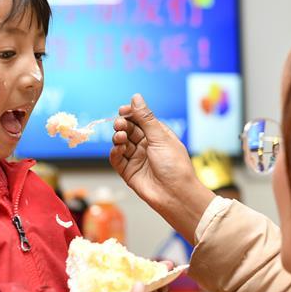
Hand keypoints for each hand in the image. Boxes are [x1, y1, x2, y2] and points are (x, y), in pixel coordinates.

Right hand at [111, 94, 215, 241]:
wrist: (175, 195)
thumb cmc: (174, 166)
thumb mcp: (160, 138)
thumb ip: (146, 118)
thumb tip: (136, 97)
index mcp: (158, 135)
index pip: (141, 120)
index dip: (131, 114)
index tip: (123, 110)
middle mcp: (147, 146)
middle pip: (129, 130)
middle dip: (123, 125)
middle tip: (120, 123)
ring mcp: (137, 158)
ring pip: (121, 143)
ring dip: (119, 137)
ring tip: (120, 137)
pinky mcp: (129, 172)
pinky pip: (117, 159)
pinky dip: (115, 152)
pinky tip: (117, 149)